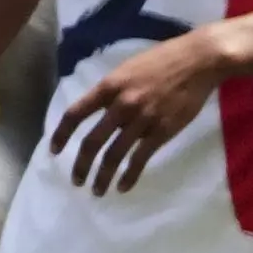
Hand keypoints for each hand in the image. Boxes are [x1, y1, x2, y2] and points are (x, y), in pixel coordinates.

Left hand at [48, 27, 227, 195]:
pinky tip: (122, 187)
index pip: (75, 114)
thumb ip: (110, 91)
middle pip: (92, 142)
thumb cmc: (162, 61)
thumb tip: (96, 110)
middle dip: (80, 165)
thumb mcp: (126, 69)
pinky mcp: (162, 131)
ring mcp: (142, 120)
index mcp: (108, 87)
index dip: (61, 135)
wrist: (198, 61)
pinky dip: (129, 176)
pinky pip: (140, 159)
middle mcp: (121, 105)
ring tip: (96, 191)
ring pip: (114, 155)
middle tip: (76, 181)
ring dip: (102, 177)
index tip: (54, 151)